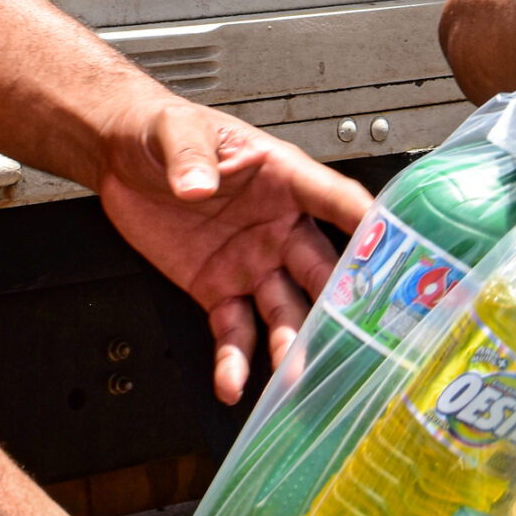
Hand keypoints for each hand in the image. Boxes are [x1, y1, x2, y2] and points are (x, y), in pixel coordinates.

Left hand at [95, 97, 372, 402]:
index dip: (367, 223)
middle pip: (320, 269)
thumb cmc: (164, 132)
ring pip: (284, 310)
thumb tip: (196, 182)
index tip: (393, 249)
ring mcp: (251, 262)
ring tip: (293, 374)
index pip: (335, 200)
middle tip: (354, 334)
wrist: (122, 157)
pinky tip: (232, 383)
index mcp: (282, 179)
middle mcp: (278, 227)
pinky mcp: (217, 289)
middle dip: (338, 304)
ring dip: (290, 343)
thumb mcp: (177, 132)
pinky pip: (234, 331)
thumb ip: (191, 157)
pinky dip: (234, 361)